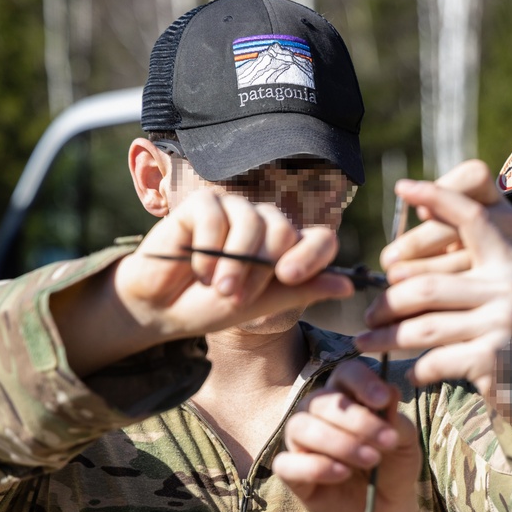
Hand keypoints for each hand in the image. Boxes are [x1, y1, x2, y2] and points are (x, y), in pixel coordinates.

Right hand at [115, 190, 351, 339]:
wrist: (162, 308)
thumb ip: (302, 292)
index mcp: (289, 248)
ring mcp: (236, 209)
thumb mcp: (262, 305)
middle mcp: (267, 223)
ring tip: (218, 288)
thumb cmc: (213, 306)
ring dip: (234, 265)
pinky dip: (206, 249)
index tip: (291, 276)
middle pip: (284, 232)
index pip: (321, 240)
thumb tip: (349, 287)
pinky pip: (216, 218)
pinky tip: (196, 267)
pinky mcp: (204, 203)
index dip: (312, 255)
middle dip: (260, 271)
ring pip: (252, 225)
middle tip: (235, 296)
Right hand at [272, 361, 421, 511]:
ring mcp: (300, 441)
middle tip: (387, 441)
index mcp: (346, 395)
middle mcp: (317, 413)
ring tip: (372, 460)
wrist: (387, 508)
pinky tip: (343, 474)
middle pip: (323, 401)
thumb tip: (390, 392)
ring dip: (339, 442)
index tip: (384, 400)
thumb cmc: (393, 465)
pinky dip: (316, 467)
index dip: (362, 382)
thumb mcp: (403, 441)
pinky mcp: (291, 473)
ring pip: (300, 427)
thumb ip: (395, 419)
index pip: (345, 374)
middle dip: (357, 420)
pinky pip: (286, 463)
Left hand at [355, 160, 511, 396]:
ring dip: (386, 338)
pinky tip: (410, 373)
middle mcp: (510, 287)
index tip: (404, 186)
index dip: (437, 197)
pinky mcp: (492, 361)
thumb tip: (425, 215)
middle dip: (388, 303)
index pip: (472, 217)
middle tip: (369, 315)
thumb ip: (485, 260)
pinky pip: (434, 361)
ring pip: (422, 327)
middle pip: (425, 286)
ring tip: (367, 343)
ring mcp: (502, 324)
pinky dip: (415, 370)